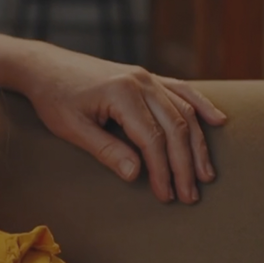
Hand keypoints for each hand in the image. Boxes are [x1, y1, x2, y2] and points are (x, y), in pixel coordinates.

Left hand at [0, 34, 227, 203]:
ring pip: (183, 111)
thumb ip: (106, 151)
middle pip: (175, 127)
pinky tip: (218, 121)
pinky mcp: (147, 77)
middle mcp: (140, 81)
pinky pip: (181, 90)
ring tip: (205, 174)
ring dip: (197, 144)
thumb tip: (136, 175)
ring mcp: (146, 76)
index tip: (166, 195)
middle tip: (190, 195)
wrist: (45, 66)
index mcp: (121, 93)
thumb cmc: (54, 98)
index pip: (152, 139)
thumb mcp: (72, 129)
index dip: (162, 170)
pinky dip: (201, 106)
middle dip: (185, 164)